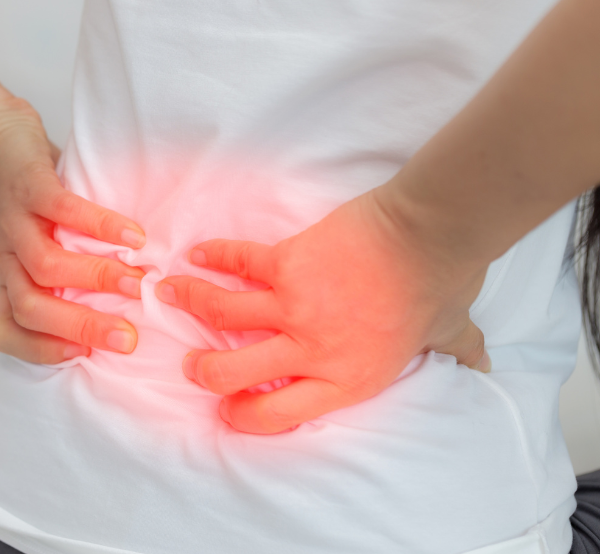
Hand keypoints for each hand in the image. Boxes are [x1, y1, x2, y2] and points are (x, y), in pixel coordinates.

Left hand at [0, 97, 145, 363]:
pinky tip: (133, 235)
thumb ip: (71, 266)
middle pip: (30, 309)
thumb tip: (129, 298)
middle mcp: (9, 256)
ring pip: (45, 268)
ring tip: (138, 284)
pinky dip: (101, 226)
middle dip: (81, 327)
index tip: (84, 356)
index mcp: (11, 276)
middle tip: (129, 338)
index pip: (5, 330)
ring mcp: (16, 221)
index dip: (37, 350)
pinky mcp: (27, 185)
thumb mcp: (39, 238)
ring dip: (96, 280)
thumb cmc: (22, 193)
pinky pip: (62, 211)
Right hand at [155, 189, 489, 433]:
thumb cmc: (439, 285)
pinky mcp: (285, 262)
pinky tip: (196, 255)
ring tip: (168, 297)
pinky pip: (237, 263)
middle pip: (231, 373)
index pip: (275, 415)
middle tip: (193, 366)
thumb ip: (455, 352)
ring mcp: (292, 306)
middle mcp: (309, 349)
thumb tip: (482, 362)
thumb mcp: (448, 334)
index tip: (228, 409)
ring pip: (220, 314)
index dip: (242, 417)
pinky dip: (212, 256)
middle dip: (203, 373)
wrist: (429, 234)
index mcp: (344, 378)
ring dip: (188, 304)